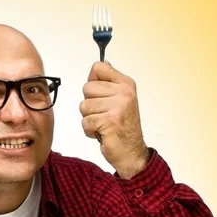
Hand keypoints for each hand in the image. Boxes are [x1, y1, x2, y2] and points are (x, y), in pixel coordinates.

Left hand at [80, 62, 149, 178]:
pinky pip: (85, 121)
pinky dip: (89, 130)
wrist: (132, 153)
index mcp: (126, 84)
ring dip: (89, 118)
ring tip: (103, 124)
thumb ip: (108, 82)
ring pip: (84, 106)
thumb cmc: (123, 127)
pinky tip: (102, 132)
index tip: (102, 95)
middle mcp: (124, 93)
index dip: (93, 83)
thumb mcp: (119, 99)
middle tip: (104, 114)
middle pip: (87, 88)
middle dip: (90, 104)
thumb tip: (101, 64)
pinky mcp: (110, 121)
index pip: (98, 68)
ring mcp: (118, 106)